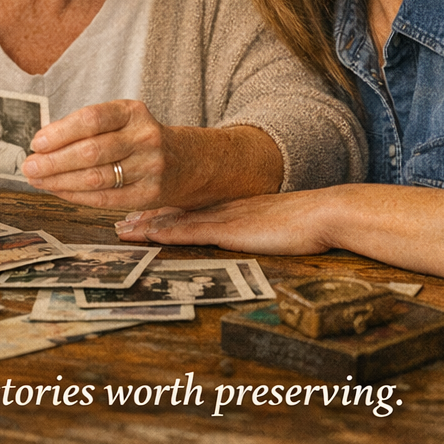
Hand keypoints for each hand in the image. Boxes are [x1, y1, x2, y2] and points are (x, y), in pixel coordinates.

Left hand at [22, 100, 177, 208]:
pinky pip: (105, 198)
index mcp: (133, 112)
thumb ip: (88, 129)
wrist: (190, 161)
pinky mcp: (149, 194)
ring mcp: (149, 167)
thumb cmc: (141, 138)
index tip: (36, 143)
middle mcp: (144, 137)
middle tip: (29, 166)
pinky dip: (76, 196)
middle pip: (91, 151)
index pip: (91, 119)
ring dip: (59, 180)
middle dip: (54, 161)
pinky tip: (59, 190)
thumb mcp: (123, 120)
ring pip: (95, 177)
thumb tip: (43, 145)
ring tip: (37, 180)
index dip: (60, 132)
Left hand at [114, 189, 341, 255]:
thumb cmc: (305, 224)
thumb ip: (256, 228)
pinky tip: (150, 234)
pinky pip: (192, 231)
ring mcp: (224, 218)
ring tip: (122, 230)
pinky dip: (168, 232)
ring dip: (147, 225)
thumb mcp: (274, 224)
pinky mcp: (229, 230)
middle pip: (175, 213)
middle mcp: (222, 210)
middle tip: (119, 223)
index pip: (189, 210)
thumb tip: (250, 234)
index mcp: (232, 209)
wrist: (323, 214)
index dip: (163, 213)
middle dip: (146, 218)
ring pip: (176, 220)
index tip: (141, 216)